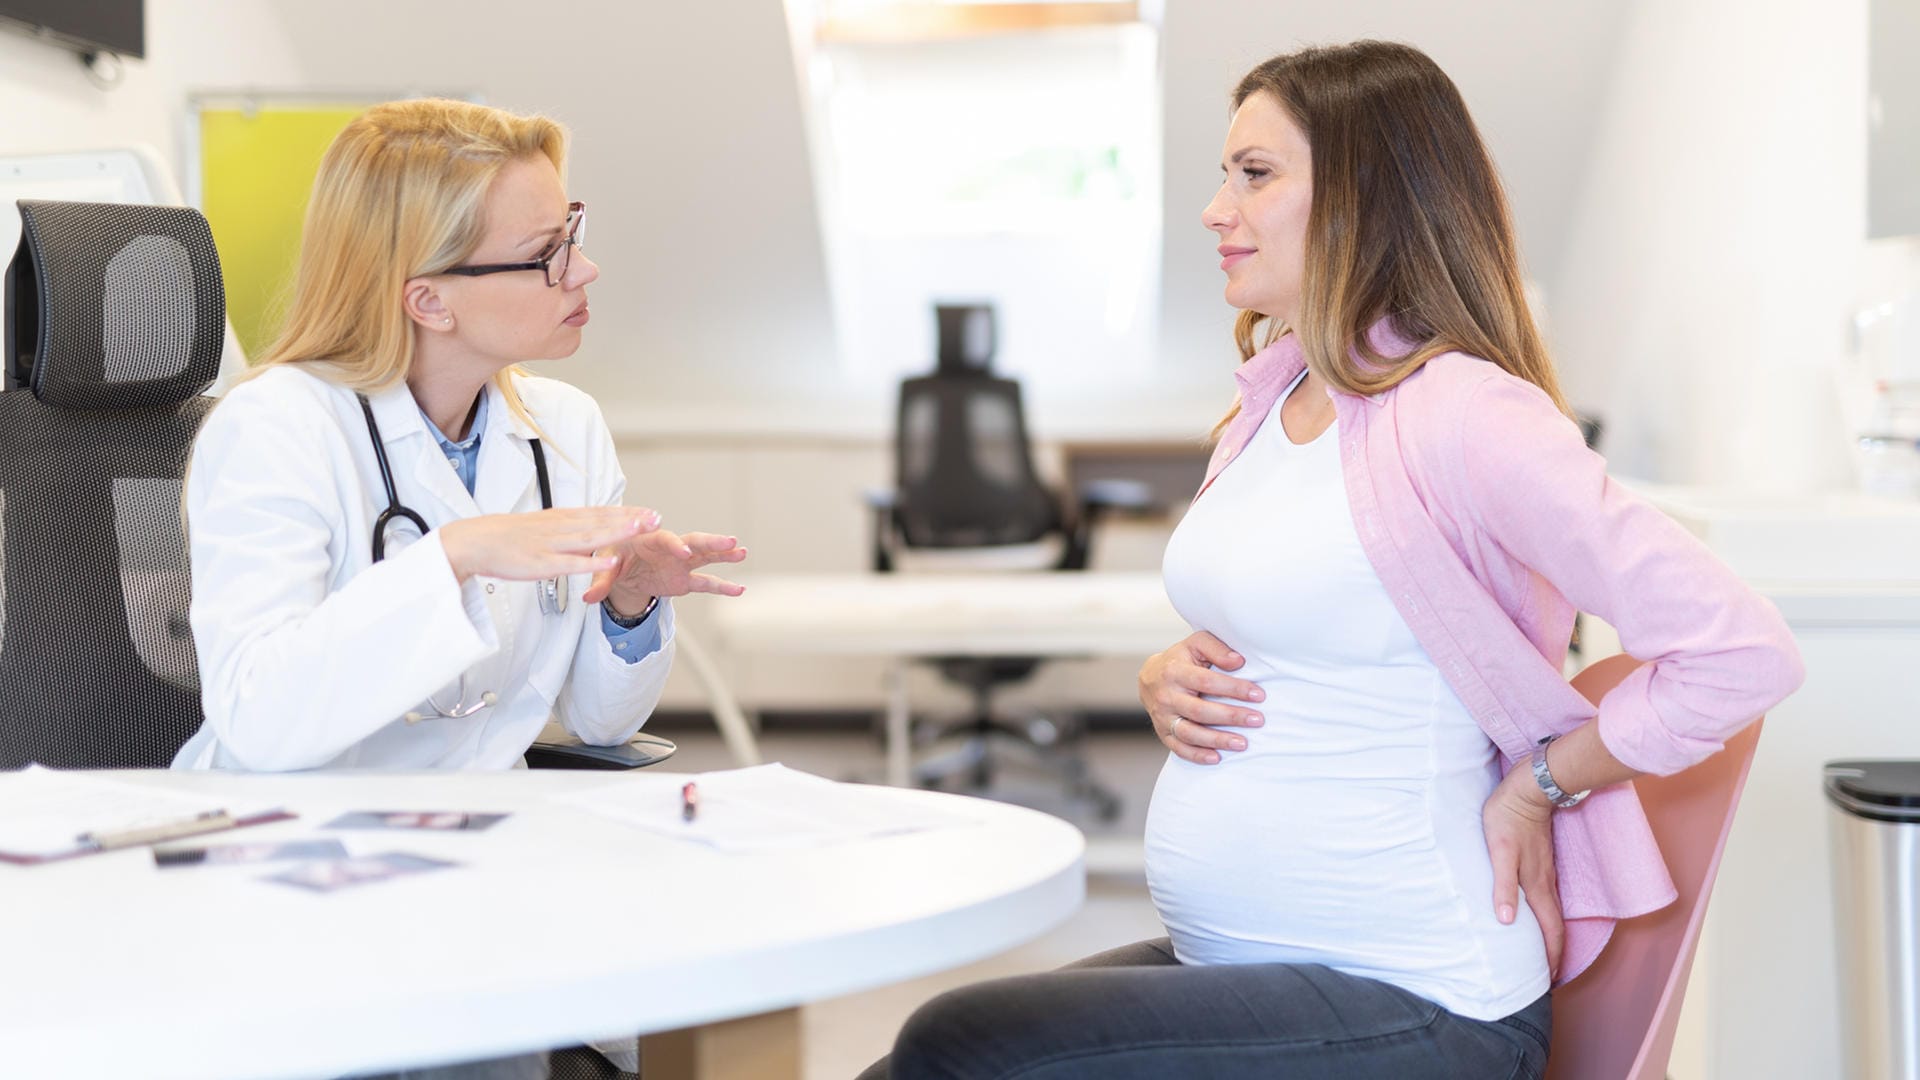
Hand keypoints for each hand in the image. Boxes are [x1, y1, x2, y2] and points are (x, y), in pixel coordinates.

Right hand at [438, 507, 657, 584]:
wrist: (473, 542)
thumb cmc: (506, 538)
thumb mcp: (540, 527)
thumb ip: (564, 527)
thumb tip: (585, 527)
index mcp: (560, 519)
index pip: (600, 513)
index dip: (626, 513)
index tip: (649, 512)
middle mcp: (560, 527)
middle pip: (601, 521)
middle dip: (630, 520)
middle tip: (657, 518)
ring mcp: (551, 544)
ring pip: (590, 537)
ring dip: (617, 532)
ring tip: (642, 529)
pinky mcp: (541, 563)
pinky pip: (570, 563)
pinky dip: (592, 561)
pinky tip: (611, 561)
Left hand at [582, 527, 746, 613]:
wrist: (620, 567)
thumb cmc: (613, 557)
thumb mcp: (604, 567)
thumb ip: (600, 583)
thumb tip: (588, 599)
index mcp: (650, 538)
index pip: (665, 539)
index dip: (675, 545)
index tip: (685, 553)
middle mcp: (670, 548)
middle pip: (693, 542)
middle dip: (711, 542)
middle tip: (730, 542)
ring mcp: (681, 563)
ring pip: (706, 557)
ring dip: (724, 555)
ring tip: (742, 553)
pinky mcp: (685, 579)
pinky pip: (706, 582)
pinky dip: (722, 586)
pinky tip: (739, 589)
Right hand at [1136, 630, 1264, 764]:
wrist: (1150, 677)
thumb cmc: (1181, 659)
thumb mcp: (1196, 644)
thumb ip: (1216, 648)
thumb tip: (1238, 662)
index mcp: (1174, 671)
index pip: (1207, 682)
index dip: (1234, 689)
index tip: (1258, 694)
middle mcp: (1165, 696)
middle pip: (1199, 711)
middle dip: (1231, 716)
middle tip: (1257, 720)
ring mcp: (1162, 717)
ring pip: (1189, 733)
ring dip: (1217, 740)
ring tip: (1242, 743)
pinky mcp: (1163, 732)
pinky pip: (1178, 748)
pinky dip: (1197, 755)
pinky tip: (1217, 758)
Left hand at [1484, 759, 1564, 980]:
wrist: (1529, 787)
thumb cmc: (1508, 818)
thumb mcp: (1499, 851)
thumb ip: (1502, 885)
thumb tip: (1506, 922)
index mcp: (1536, 886)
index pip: (1550, 931)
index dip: (1551, 957)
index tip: (1549, 980)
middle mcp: (1545, 883)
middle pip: (1554, 926)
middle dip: (1554, 952)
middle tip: (1548, 975)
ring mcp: (1546, 871)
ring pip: (1552, 911)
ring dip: (1551, 934)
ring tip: (1544, 951)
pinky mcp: (1542, 860)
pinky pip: (1547, 896)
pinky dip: (1546, 914)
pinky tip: (1536, 913)